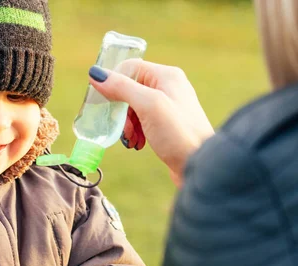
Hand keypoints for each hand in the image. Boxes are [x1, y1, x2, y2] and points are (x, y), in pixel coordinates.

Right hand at [89, 60, 214, 186]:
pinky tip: (138, 144)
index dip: (113, 84)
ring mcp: (168, 106)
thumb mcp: (148, 106)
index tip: (104, 104)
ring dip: (126, 124)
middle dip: (120, 110)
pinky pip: (142, 122)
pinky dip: (136, 132)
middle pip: (130, 89)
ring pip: (134, 108)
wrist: (201, 166)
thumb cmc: (178, 133)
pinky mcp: (167, 125)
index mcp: (166, 76)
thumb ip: (122, 87)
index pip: (130, 68)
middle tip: (122, 128)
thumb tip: (95, 73)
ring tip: (131, 140)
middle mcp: (169, 87)